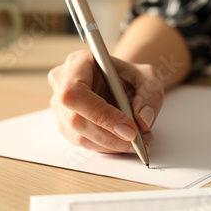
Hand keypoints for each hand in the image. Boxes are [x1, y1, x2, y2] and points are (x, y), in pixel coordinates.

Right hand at [48, 50, 163, 152]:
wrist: (122, 84)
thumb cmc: (131, 77)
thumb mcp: (149, 78)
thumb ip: (150, 95)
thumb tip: (143, 120)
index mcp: (78, 63)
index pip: (76, 92)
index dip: (100, 114)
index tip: (129, 129)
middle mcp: (62, 83)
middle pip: (76, 120)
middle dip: (110, 136)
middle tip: (137, 141)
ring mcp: (60, 106)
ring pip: (80, 136)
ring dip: (111, 144)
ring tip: (137, 141)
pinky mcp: (66, 125)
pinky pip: (84, 143)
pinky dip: (108, 147)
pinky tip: (125, 141)